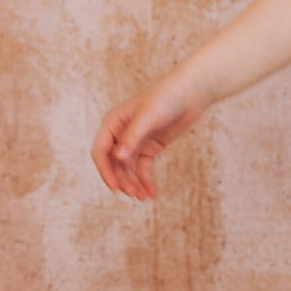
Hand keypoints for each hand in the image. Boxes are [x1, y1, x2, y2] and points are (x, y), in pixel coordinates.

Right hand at [91, 80, 206, 200]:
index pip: (101, 152)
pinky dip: (147, 181)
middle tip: (132, 194)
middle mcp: (121, 134)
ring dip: (133, 183)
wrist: (189, 93)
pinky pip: (144, 168)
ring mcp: (136, 142)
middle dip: (122, 180)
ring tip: (143, 197)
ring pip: (129, 169)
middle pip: (114, 164)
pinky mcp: (151, 147)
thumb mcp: (147, 117)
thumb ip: (132, 137)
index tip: (115, 187)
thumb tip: (118, 157)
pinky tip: (152, 193)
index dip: (105, 171)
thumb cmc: (165, 99)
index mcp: (112, 124)